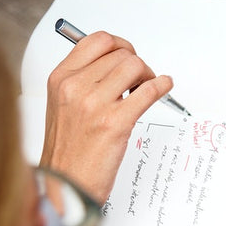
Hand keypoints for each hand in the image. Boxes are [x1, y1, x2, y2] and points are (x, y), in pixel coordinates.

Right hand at [40, 31, 172, 203]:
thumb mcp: (62, 107)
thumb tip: (114, 66)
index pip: (96, 41)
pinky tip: (165, 88)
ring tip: (147, 89)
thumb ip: (82, 83)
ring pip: (135, 66)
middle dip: (138, 64)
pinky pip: (148, 91)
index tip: (129, 55)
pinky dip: (162, 86)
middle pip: (120, 54)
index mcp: (60, 79)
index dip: (120, 45)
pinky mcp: (115, 123)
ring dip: (149, 75)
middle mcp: (75, 87)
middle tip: (142, 80)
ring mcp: (94, 104)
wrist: (66, 183)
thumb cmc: (68, 152)